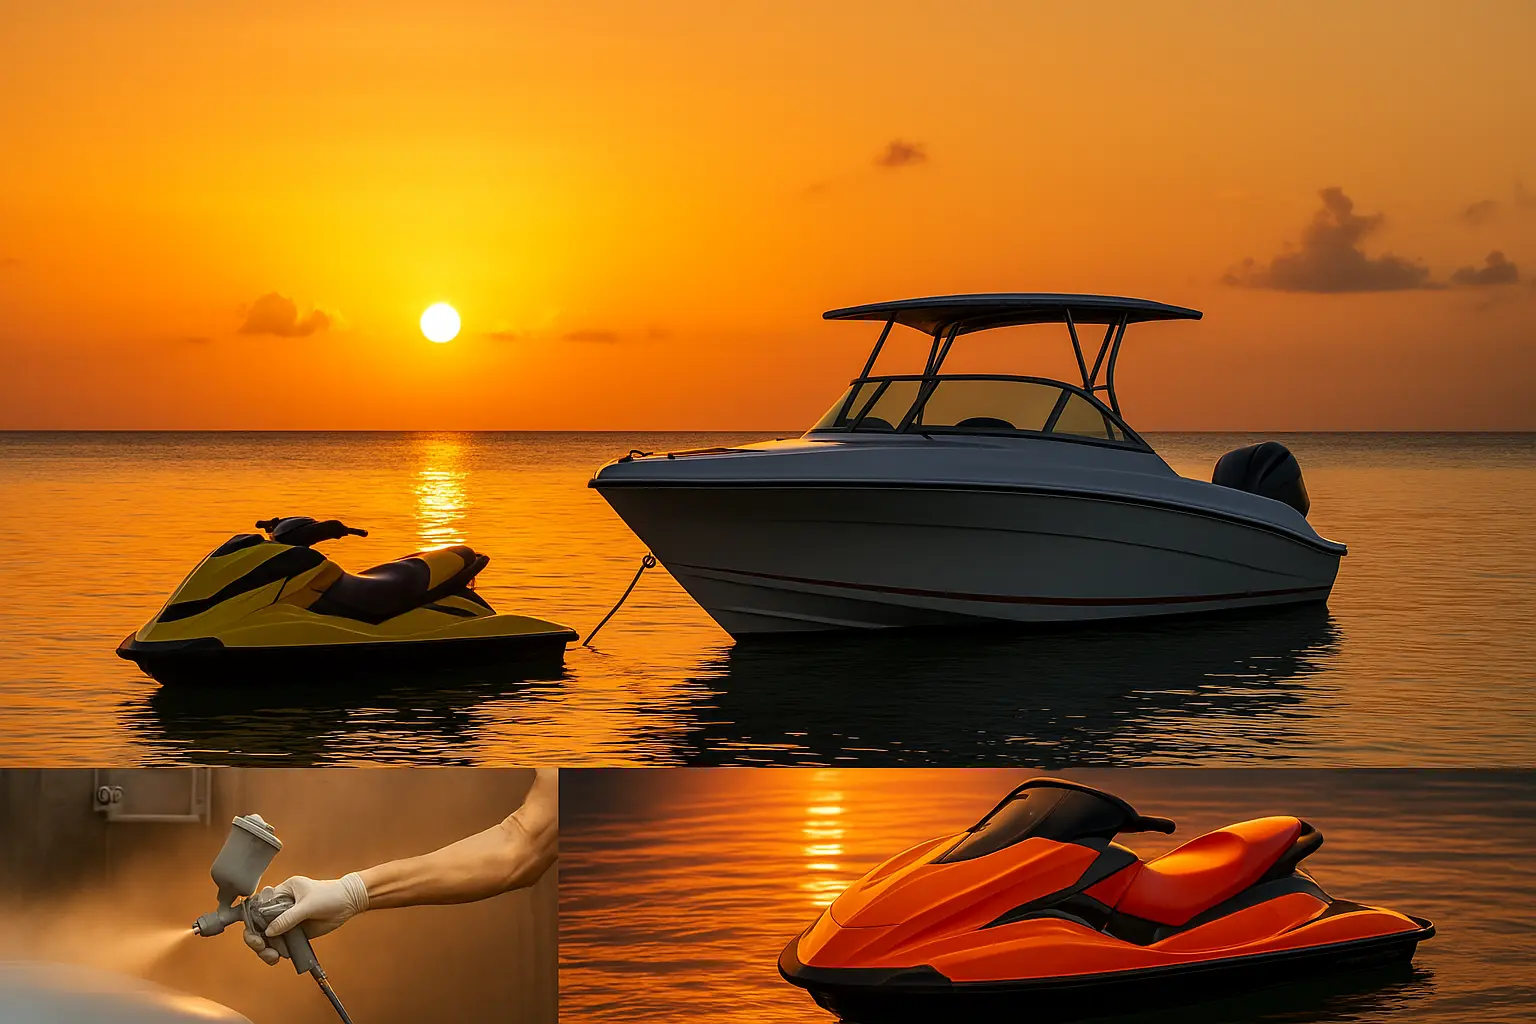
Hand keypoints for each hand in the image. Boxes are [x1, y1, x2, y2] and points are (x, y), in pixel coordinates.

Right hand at [242, 873, 368, 965]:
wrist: (349, 903)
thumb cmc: (330, 895)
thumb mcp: (309, 904)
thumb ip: (288, 917)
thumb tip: (268, 932)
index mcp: (282, 892)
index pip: (258, 906)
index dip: (251, 920)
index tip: (254, 933)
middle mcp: (280, 906)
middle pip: (258, 924)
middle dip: (255, 938)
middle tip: (262, 947)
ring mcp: (287, 920)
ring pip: (267, 937)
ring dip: (265, 948)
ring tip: (273, 956)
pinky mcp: (294, 932)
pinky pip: (279, 944)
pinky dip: (276, 952)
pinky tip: (279, 957)